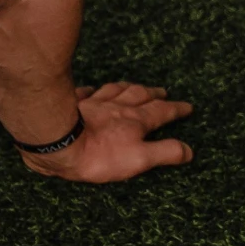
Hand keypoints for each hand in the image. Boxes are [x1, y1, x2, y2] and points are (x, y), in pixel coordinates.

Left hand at [25, 80, 193, 181]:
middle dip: (154, 94)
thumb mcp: (138, 159)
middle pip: (140, 95)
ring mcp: (93, 102)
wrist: (56, 140)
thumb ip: (164, 153)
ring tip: (134, 86)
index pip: (162, 112)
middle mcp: (116, 107)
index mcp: (135, 121)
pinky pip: (85, 92)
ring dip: (128, 87)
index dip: (176, 110)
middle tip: (164, 92)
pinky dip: (92, 91)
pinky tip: (91, 90)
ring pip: (115, 90)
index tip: (187, 106)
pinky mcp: (71, 103)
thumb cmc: (97, 153)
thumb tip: (189, 150)